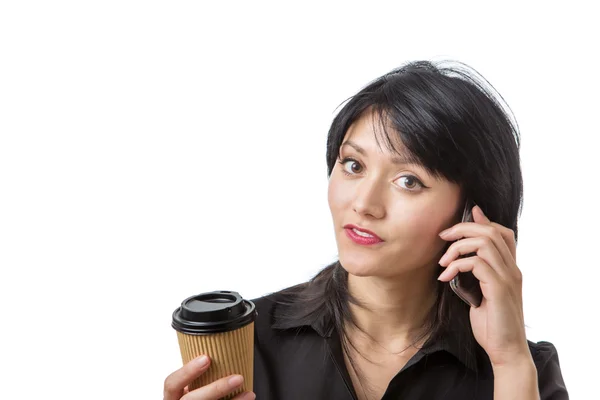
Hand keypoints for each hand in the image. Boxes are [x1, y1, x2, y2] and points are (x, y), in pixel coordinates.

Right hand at [163, 355, 255, 399]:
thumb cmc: (195, 395)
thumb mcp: (190, 385)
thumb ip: (199, 375)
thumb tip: (224, 353)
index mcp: (173, 395)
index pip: (172, 383)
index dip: (187, 371)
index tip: (206, 358)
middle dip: (216, 389)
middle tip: (237, 378)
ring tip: (248, 394)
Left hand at [437, 205, 530, 367]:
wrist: (505, 350)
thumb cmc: (491, 324)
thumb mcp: (481, 293)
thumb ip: (476, 274)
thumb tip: (461, 258)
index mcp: (510, 269)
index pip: (503, 232)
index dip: (483, 221)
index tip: (465, 216)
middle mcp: (513, 269)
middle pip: (490, 231)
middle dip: (462, 229)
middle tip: (442, 237)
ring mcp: (508, 278)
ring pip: (484, 242)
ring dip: (457, 247)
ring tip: (443, 262)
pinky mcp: (499, 289)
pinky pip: (477, 263)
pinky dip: (457, 266)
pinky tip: (445, 278)